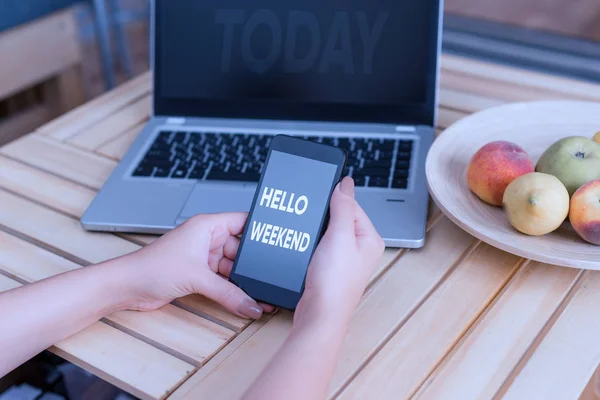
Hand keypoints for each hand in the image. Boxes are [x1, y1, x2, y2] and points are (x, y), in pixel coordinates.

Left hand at [119, 213, 273, 318]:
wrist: (127, 287)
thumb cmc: (152, 267)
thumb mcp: (198, 278)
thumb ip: (229, 293)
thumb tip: (252, 305)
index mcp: (208, 225)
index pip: (244, 221)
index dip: (261, 229)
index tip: (280, 238)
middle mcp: (208, 239)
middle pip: (242, 249)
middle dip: (255, 264)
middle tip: (274, 275)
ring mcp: (204, 258)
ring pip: (234, 268)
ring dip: (245, 281)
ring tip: (263, 293)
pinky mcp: (199, 275)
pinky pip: (224, 281)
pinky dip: (234, 290)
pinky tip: (247, 299)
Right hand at [293, 177, 384, 327]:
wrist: (319, 315)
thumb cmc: (334, 283)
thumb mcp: (340, 236)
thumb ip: (343, 207)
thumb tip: (346, 184)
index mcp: (370, 239)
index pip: (352, 206)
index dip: (333, 201)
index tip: (316, 198)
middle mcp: (361, 249)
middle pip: (339, 218)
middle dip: (322, 217)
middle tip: (308, 219)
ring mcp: (345, 260)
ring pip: (327, 233)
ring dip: (315, 230)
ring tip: (305, 234)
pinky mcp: (330, 269)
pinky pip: (320, 246)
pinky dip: (310, 243)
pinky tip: (302, 245)